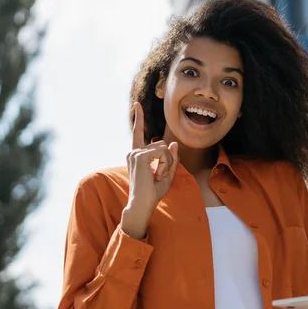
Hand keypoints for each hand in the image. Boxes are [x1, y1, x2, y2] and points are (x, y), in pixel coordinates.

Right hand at [120, 102, 178, 238]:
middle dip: (167, 160)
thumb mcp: (167, 174)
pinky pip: (162, 153)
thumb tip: (174, 144)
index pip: (138, 133)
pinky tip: (157, 175)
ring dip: (166, 163)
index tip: (137, 105)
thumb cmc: (153, 192)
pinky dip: (165, 164)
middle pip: (161, 144)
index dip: (139, 118)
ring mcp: (135, 153)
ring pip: (163, 148)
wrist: (143, 204)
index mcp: (137, 155)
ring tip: (157, 176)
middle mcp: (133, 152)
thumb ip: (171, 159)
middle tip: (159, 176)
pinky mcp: (139, 156)